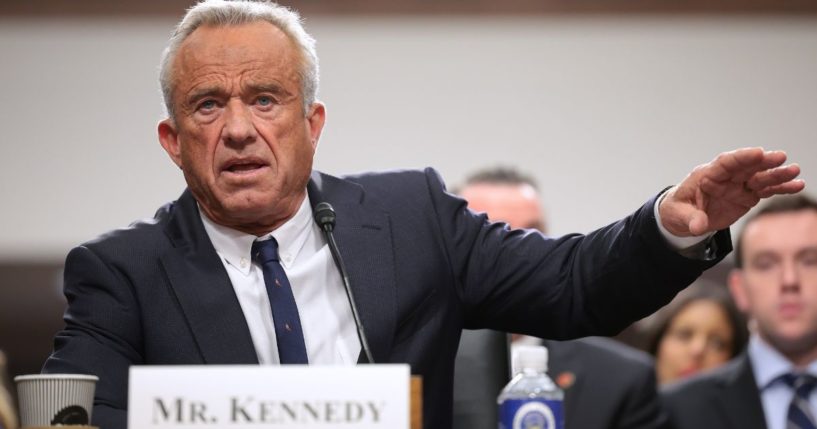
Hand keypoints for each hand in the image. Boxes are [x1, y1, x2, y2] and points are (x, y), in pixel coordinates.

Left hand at [659, 147, 804, 235]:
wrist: (683, 217)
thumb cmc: (678, 209)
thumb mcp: (678, 215)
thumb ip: (690, 219)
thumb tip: (698, 227)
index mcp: (707, 175)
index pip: (725, 163)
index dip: (741, 158)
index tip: (758, 153)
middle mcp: (725, 178)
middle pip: (746, 167)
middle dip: (763, 162)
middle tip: (781, 158)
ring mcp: (738, 186)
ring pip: (759, 178)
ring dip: (777, 175)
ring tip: (795, 172)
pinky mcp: (747, 196)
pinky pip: (765, 191)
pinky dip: (780, 188)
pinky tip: (797, 185)